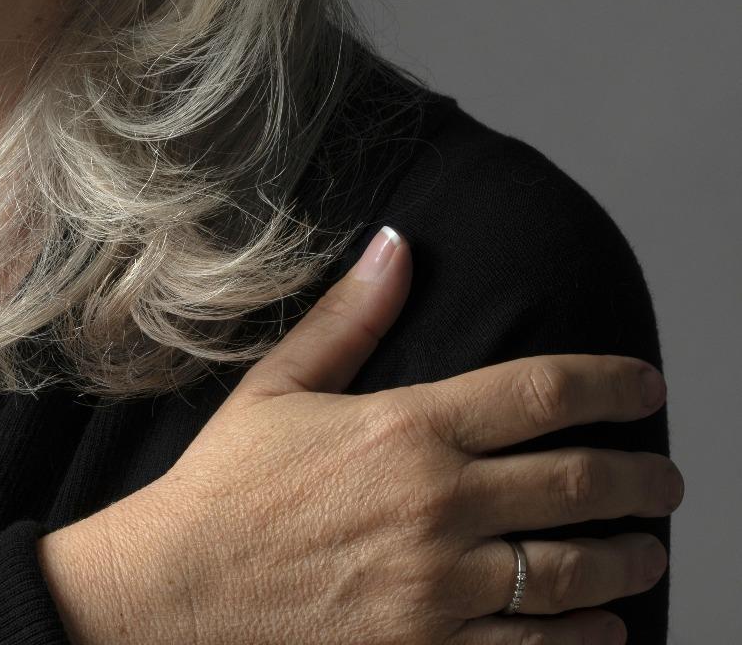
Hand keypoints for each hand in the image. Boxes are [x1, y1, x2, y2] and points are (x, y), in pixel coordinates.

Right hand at [39, 226, 678, 643]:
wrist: (183, 592)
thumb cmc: (226, 483)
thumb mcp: (278, 385)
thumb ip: (349, 317)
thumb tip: (397, 245)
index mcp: (405, 429)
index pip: (540, 393)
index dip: (609, 382)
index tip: (645, 384)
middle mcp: (438, 506)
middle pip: (579, 483)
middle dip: (642, 477)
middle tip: (667, 475)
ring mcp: (442, 588)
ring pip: (576, 573)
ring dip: (631, 558)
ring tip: (651, 547)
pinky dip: (588, 637)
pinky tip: (606, 625)